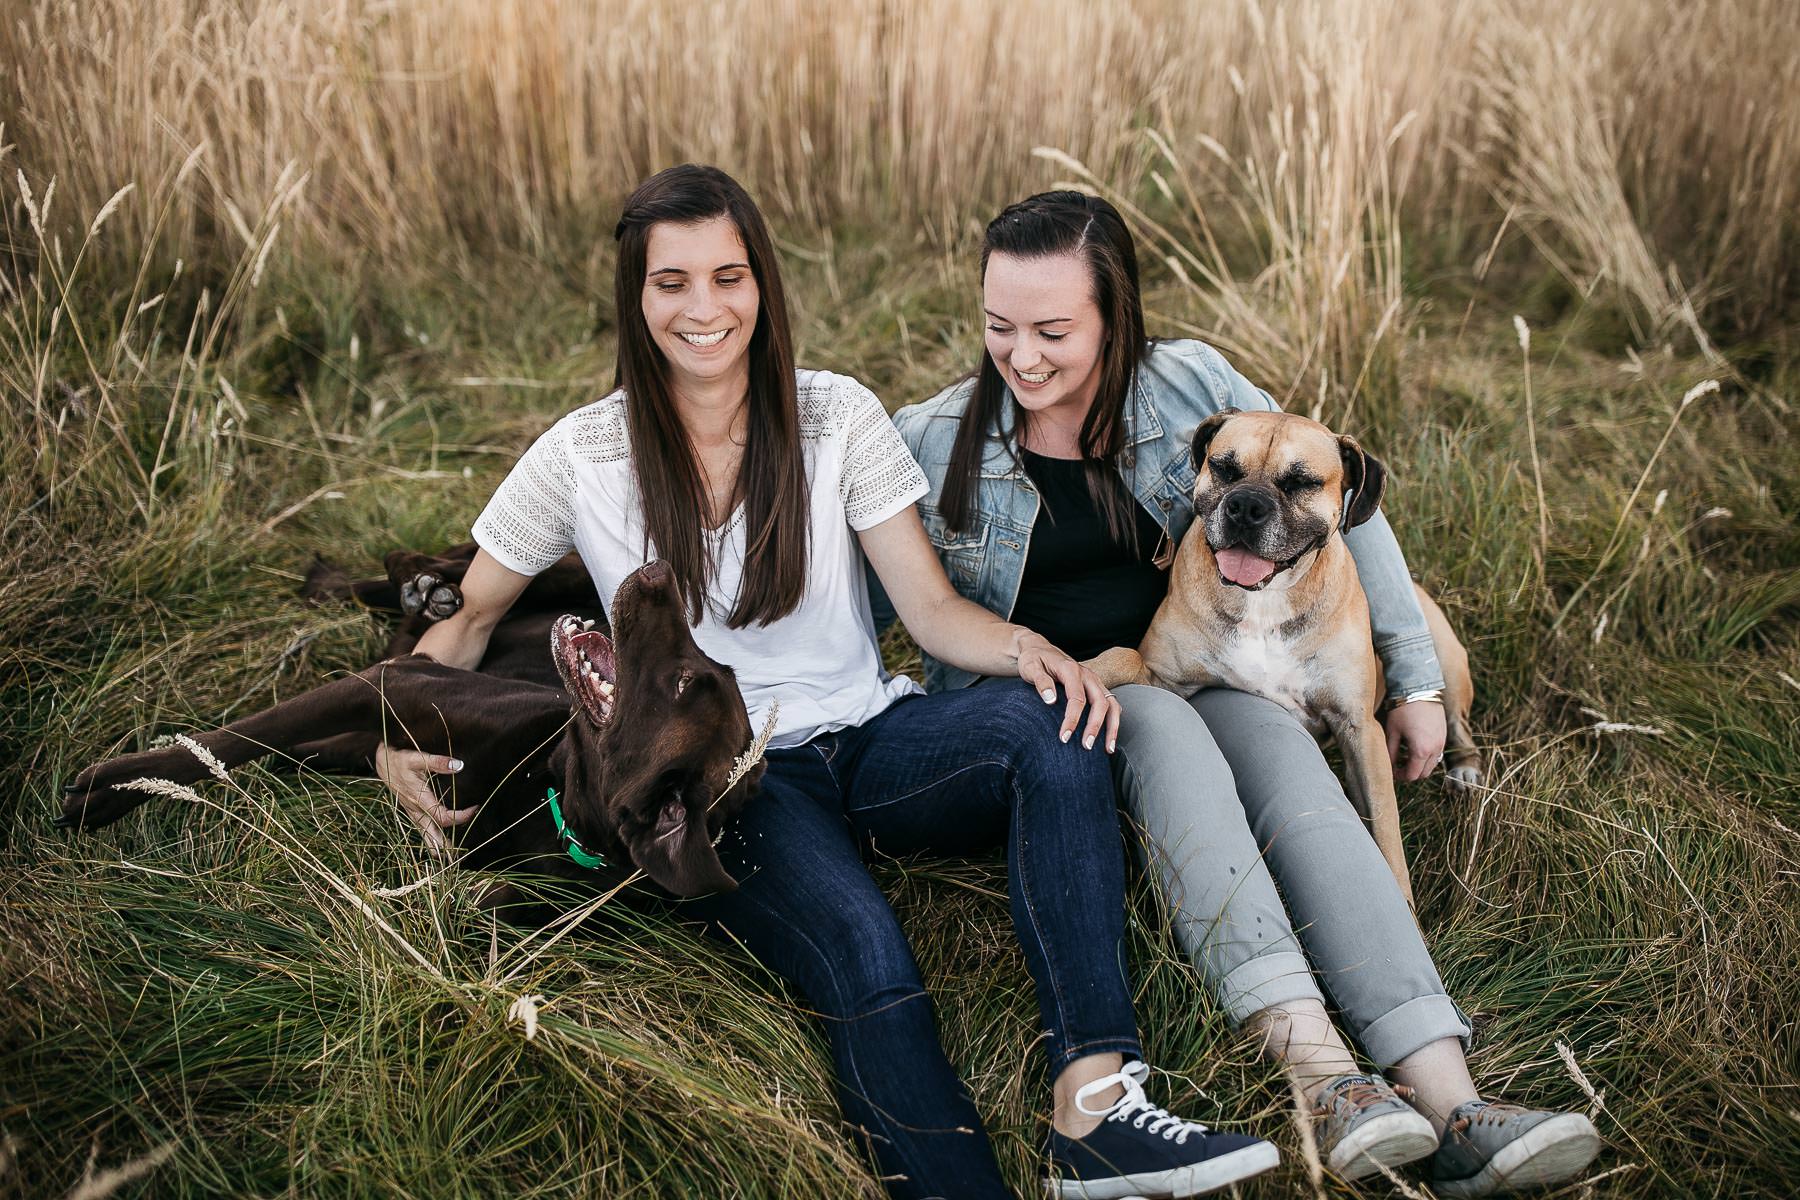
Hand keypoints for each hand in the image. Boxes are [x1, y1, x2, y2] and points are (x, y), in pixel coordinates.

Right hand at [374, 744, 474, 851]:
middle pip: (431, 832)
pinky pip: (420, 827)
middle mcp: (414, 808)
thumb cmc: (399, 759)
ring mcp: (411, 810)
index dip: (459, 816)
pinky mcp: (410, 808)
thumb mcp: (418, 758)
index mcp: (419, 798)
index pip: (441, 816)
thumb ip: (438, 762)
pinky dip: (428, 836)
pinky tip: (433, 841)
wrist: (382, 761)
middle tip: (457, 857)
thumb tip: (458, 765)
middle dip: (443, 845)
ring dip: (435, 844)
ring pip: (424, 832)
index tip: (474, 809)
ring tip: (446, 857)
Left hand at [1013, 630, 1122, 752]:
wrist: (1039, 648)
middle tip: (1086, 747)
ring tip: (1108, 749)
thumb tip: (1050, 700)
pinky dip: (1113, 721)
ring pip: (1111, 704)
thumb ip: (1040, 682)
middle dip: (1095, 726)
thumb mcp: (1030, 667)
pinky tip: (1109, 738)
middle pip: (1099, 702)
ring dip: (1112, 727)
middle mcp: (1087, 675)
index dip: (1072, 719)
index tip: (1064, 738)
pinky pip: (1111, 704)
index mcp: (1071, 670)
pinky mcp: (1096, 687)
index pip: (1077, 698)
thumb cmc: (1033, 659)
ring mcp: (1094, 681)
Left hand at [1384, 700, 1446, 781]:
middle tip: (1398, 766)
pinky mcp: (1444, 735)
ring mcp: (1442, 742)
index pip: (1412, 775)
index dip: (1400, 777)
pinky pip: (1437, 753)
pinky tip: (1415, 746)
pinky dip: (1427, 755)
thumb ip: (1391, 752)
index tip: (1391, 772)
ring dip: (1420, 765)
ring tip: (1405, 756)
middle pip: (1424, 773)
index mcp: (1421, 751)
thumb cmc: (1403, 710)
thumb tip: (1388, 766)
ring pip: (1432, 764)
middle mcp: (1435, 749)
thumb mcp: (1392, 732)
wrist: (1420, 689)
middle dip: (1411, 772)